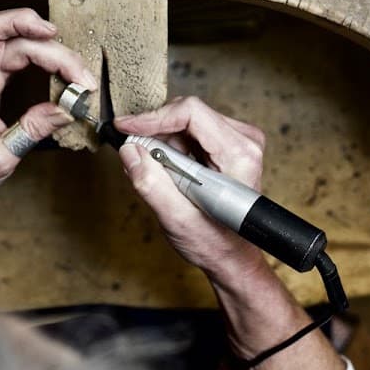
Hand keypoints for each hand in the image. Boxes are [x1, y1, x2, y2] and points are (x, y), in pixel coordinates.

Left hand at [0, 8, 95, 210]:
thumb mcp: (0, 158)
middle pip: (16, 39)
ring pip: (18, 46)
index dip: (20, 21)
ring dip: (51, 54)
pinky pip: (16, 59)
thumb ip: (33, 129)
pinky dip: (41, 62)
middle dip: (54, 52)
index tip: (52, 33)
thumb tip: (66, 108)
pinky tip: (59, 74)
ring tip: (76, 76)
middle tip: (81, 79)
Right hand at [113, 96, 266, 276]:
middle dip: (156, 133)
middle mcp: (243, 141)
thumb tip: (129, 151)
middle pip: (187, 114)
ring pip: (186, 121)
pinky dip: (172, 147)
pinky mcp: (228, 146)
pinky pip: (191, 132)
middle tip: (137, 156)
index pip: (191, 112)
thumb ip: (151, 184)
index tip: (125, 128)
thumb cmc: (215, 242)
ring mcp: (237, 141)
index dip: (153, 117)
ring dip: (164, 142)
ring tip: (159, 172)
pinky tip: (170, 171)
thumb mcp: (176, 219)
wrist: (232, 257)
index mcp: (238, 153)